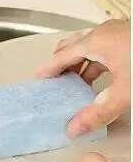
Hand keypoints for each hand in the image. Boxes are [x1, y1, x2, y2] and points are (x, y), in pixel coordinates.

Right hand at [36, 19, 130, 137]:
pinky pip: (102, 49)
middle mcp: (105, 33)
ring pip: (88, 47)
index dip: (48, 69)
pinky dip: (94, 63)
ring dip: (79, 65)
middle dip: (61, 65)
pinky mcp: (129, 39)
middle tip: (55, 83)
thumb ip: (97, 112)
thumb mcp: (124, 92)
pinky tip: (99, 79)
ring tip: (75, 85)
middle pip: (73, 47)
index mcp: (97, 41)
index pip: (62, 56)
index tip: (38, 79)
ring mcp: (119, 33)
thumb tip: (75, 128)